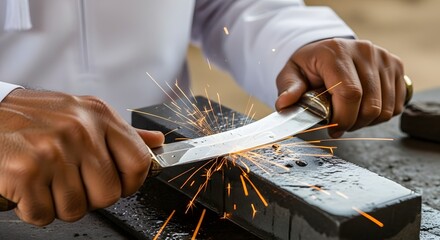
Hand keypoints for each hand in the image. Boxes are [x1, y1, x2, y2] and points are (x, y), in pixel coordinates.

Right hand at [0, 89, 163, 225]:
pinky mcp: (27, 171)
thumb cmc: (37, 118)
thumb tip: (157, 142)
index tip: (117, 183)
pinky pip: (44, 215)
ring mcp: (54, 151)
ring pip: (77, 209)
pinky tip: (29, 187)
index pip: (140, 162)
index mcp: (99, 116)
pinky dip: (34, 209)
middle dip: (90, 197)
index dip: (131, 183)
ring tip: (46, 180)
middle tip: (70, 181)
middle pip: (109, 193)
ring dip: (59, 204)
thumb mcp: (85, 113)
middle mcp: (80, 131)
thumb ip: (123, 133)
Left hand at [275, 38, 405, 137]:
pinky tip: (364, 109)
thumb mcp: (290, 74)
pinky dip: (381, 115)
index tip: (333, 129)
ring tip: (350, 116)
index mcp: (335, 52)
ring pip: (386, 108)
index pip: (350, 94)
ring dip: (367, 122)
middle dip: (353, 123)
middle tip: (339, 124)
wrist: (326, 50)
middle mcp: (363, 51)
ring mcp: (383, 57)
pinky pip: (397, 104)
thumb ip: (288, 89)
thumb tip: (284, 104)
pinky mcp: (396, 65)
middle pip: (370, 105)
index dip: (343, 119)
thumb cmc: (307, 66)